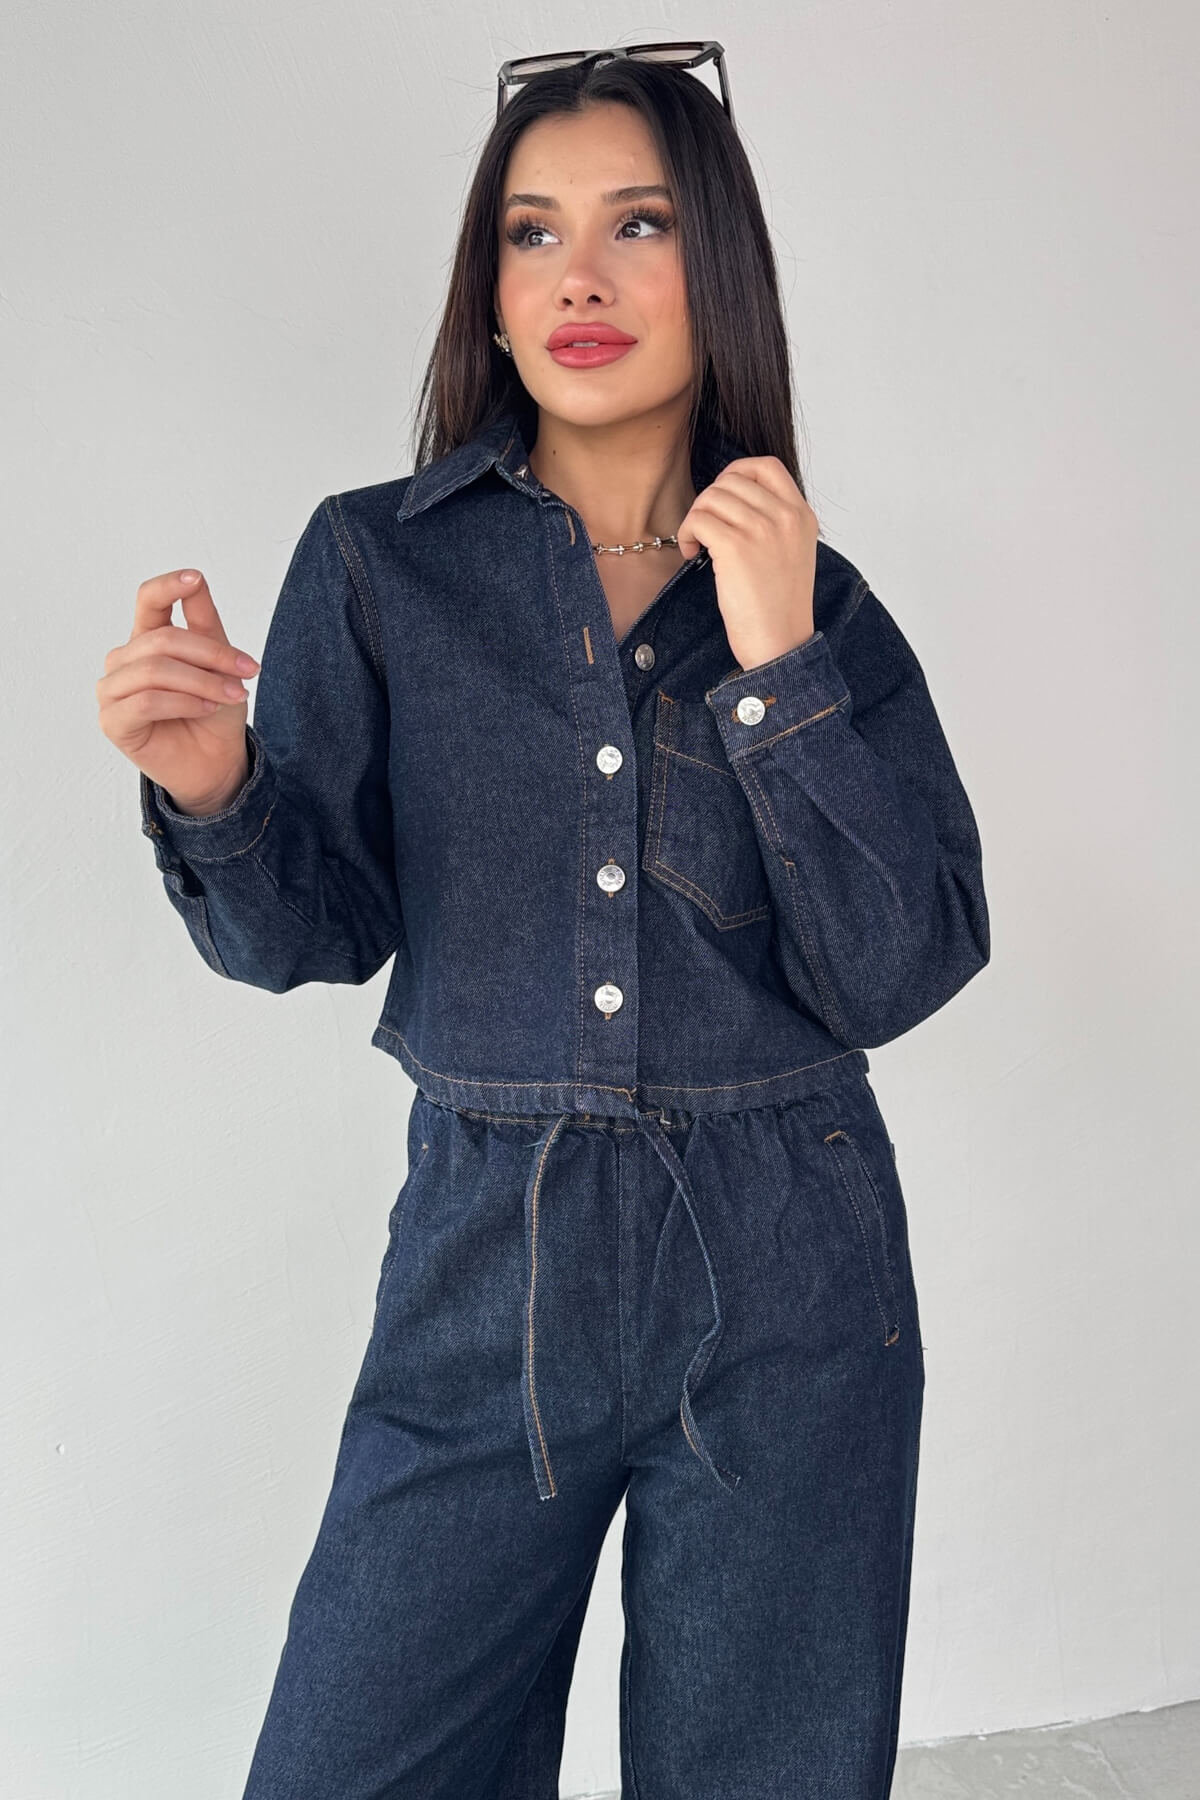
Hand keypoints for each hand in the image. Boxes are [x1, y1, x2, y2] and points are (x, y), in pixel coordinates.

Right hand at [98, 569, 260, 813]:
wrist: (217, 761)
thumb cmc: (214, 712)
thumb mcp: (219, 662)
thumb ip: (204, 623)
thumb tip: (196, 579)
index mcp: (147, 640)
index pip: (147, 601)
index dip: (168, 586)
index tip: (195, 579)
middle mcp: (124, 661)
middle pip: (163, 639)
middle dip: (211, 654)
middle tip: (248, 671)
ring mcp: (113, 691)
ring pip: (155, 670)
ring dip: (202, 681)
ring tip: (232, 694)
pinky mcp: (113, 721)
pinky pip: (146, 701)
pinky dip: (184, 702)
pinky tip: (206, 708)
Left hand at [676, 457, 817, 671]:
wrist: (781, 643)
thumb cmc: (779, 608)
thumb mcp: (792, 553)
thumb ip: (774, 523)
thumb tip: (732, 502)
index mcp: (801, 515)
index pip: (766, 466)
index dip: (735, 473)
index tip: (721, 497)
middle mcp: (785, 516)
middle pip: (731, 480)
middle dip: (709, 501)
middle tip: (705, 530)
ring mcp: (761, 529)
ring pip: (711, 497)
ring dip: (695, 518)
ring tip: (697, 546)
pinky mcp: (736, 546)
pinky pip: (699, 519)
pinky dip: (687, 534)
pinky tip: (692, 554)